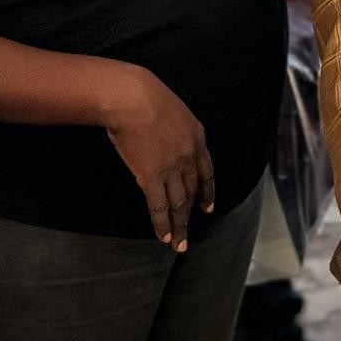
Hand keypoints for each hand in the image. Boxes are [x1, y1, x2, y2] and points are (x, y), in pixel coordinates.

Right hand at [97, 65, 215, 250]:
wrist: (133, 99)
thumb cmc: (147, 96)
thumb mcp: (175, 110)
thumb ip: (177, 129)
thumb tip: (169, 140)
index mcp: (198, 139)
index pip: (207, 172)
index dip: (207, 192)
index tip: (208, 208)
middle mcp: (189, 157)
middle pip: (192, 192)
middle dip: (191, 215)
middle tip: (190, 235)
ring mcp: (172, 169)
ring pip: (179, 204)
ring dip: (179, 226)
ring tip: (179, 244)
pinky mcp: (151, 177)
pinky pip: (159, 206)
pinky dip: (162, 223)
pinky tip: (164, 236)